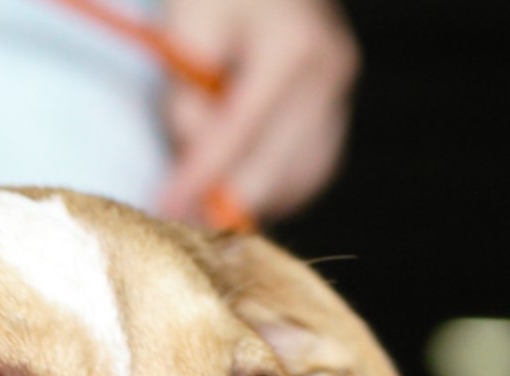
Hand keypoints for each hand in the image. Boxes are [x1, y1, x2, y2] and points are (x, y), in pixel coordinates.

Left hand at [156, 0, 359, 224]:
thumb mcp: (189, 27)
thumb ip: (187, 96)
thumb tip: (195, 166)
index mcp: (294, 44)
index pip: (243, 128)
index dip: (203, 174)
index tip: (167, 207)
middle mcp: (329, 72)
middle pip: (275, 165)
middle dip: (224, 197)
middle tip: (178, 214)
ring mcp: (341, 97)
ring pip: (295, 181)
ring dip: (250, 198)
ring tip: (206, 191)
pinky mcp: (339, 118)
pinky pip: (308, 176)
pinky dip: (274, 191)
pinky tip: (241, 182)